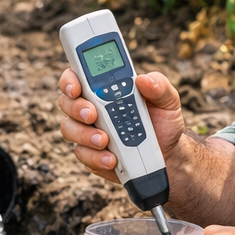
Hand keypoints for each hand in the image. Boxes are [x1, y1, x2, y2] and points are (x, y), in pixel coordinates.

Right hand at [57, 67, 185, 182]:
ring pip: (70, 129)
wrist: (168, 153)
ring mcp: (89, 131)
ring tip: (104, 141)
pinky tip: (111, 158)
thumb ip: (158, 85)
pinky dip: (96, 157)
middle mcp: (92, 107)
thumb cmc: (162, 121)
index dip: (70, 79)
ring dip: (84, 135)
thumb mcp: (167, 99)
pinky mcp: (91, 153)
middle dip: (76, 108)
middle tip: (92, 115)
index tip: (76, 88)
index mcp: (105, 88)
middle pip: (67, 102)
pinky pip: (82, 154)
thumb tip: (143, 80)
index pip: (77, 76)